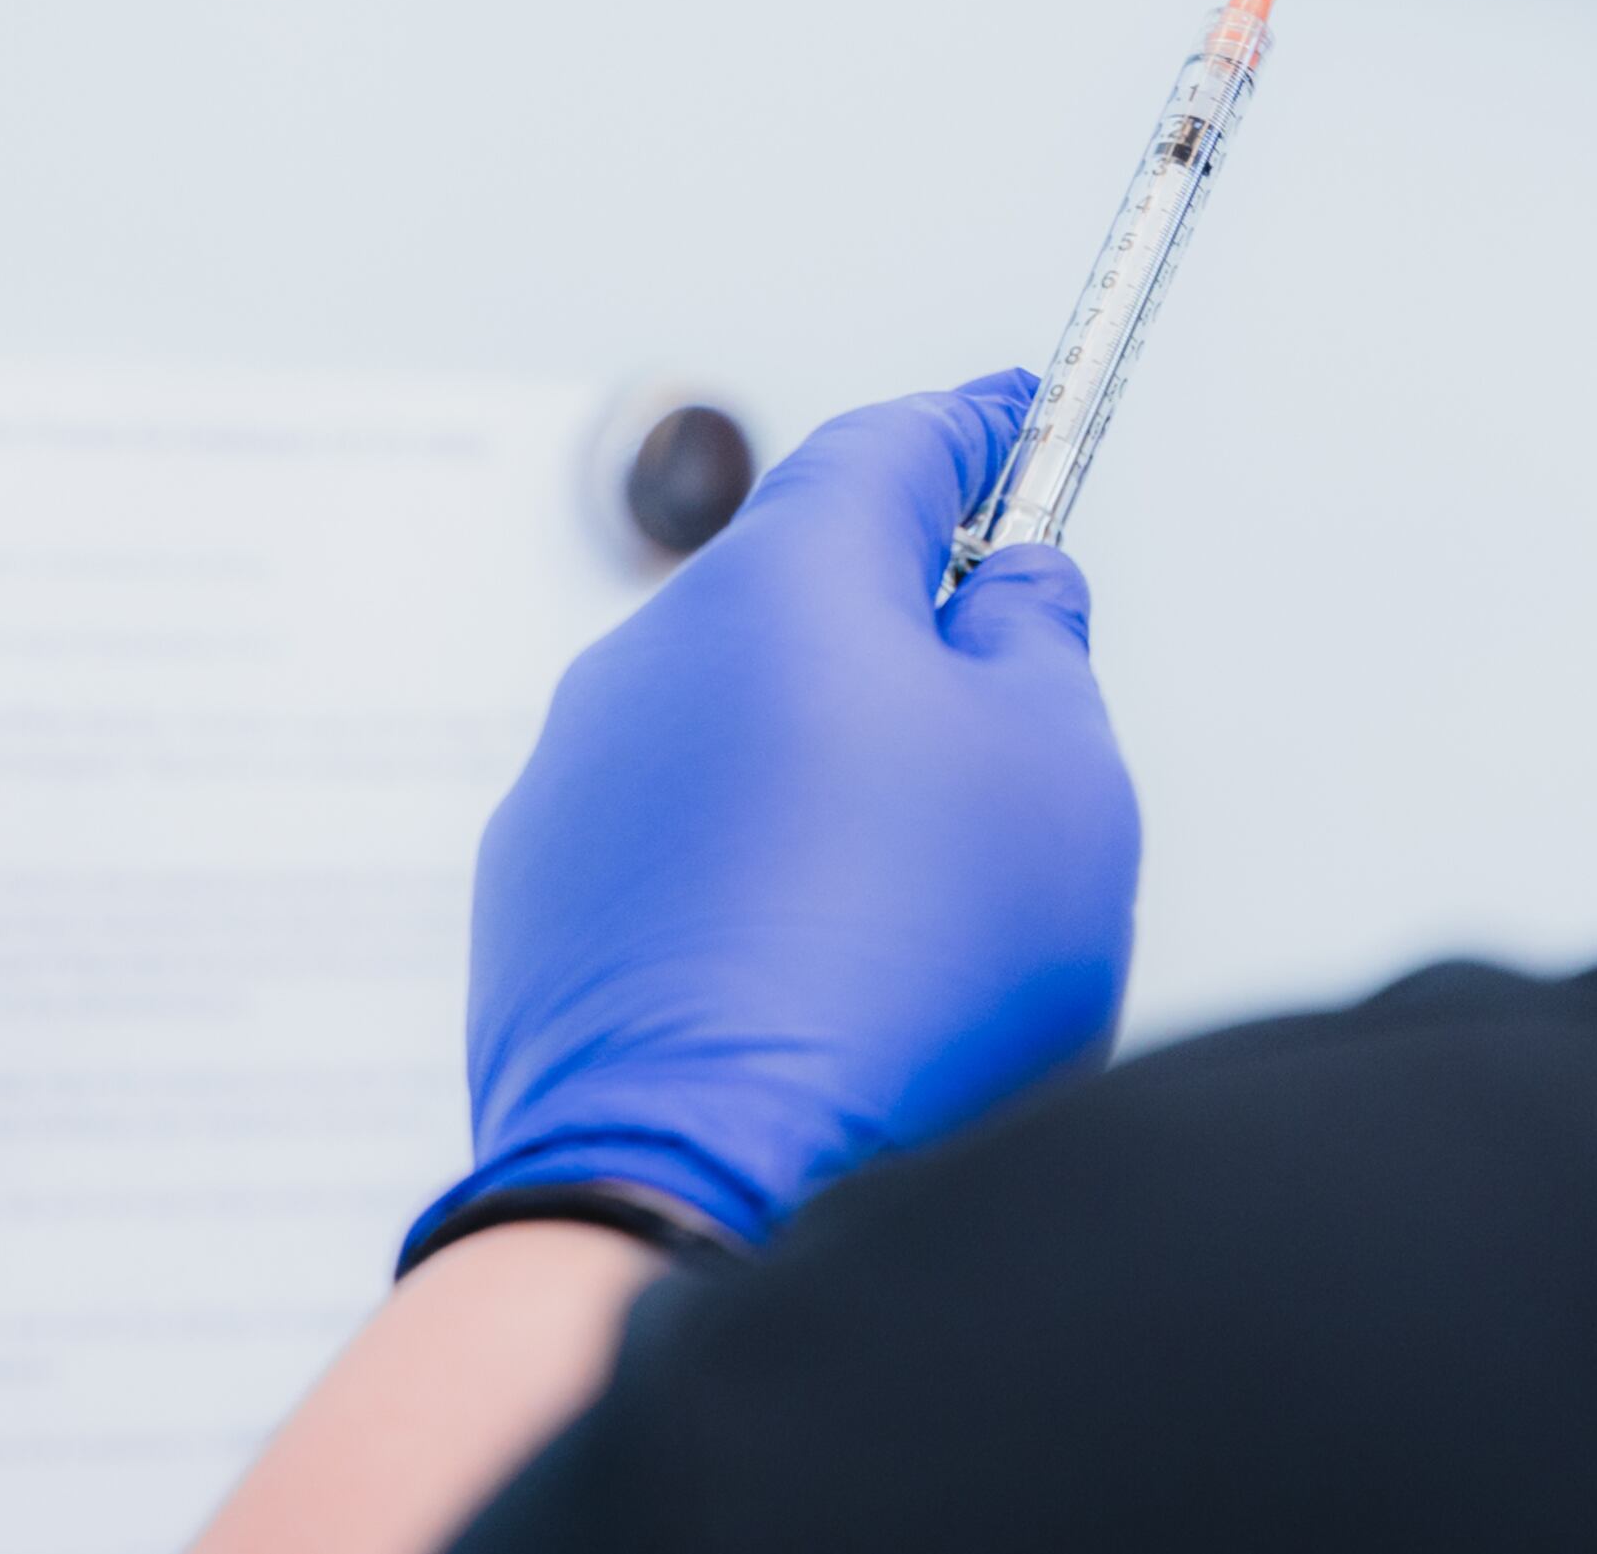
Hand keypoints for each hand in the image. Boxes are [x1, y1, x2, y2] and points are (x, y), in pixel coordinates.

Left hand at [408, 374, 1137, 1256]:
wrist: (699, 1187)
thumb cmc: (908, 974)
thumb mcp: (1061, 773)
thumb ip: (1039, 641)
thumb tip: (1005, 591)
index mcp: (783, 587)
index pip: (886, 448)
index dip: (969, 424)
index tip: (1015, 410)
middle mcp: (650, 660)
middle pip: (800, 588)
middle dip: (901, 621)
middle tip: (1004, 695)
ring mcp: (573, 785)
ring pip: (731, 721)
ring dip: (821, 759)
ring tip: (921, 891)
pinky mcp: (535, 908)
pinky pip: (669, 838)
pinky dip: (748, 860)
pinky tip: (816, 963)